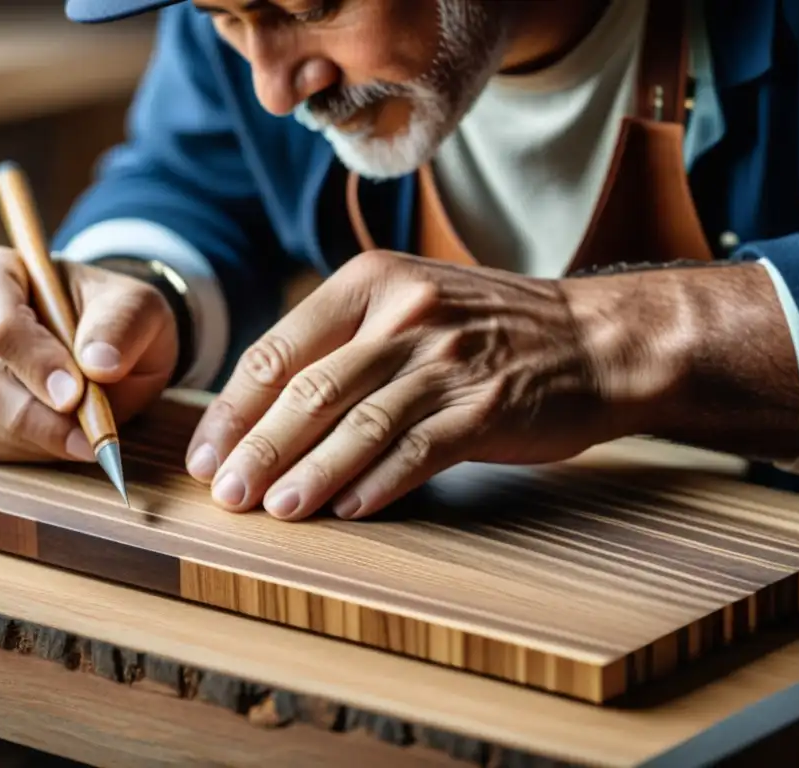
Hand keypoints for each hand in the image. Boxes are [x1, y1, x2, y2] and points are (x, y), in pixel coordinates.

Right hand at [0, 246, 177, 461]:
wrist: (95, 344)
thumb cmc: (109, 318)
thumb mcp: (135, 307)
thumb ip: (122, 325)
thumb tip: (100, 365)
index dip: (37, 364)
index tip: (76, 394)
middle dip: (41, 417)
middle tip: (91, 436)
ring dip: (38, 438)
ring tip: (85, 431)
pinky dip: (25, 452)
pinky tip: (58, 437)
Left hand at [184, 250, 654, 521]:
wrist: (591, 336)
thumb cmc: (484, 328)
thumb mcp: (407, 304)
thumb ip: (340, 343)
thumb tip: (260, 411)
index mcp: (370, 283)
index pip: (279, 350)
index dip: (235, 408)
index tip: (207, 453)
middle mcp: (405, 314)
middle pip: (311, 390)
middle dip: (259, 448)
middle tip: (226, 493)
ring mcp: (449, 360)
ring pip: (360, 424)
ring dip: (310, 473)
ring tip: (274, 510)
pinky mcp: (487, 407)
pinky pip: (419, 451)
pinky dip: (378, 484)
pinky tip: (346, 511)